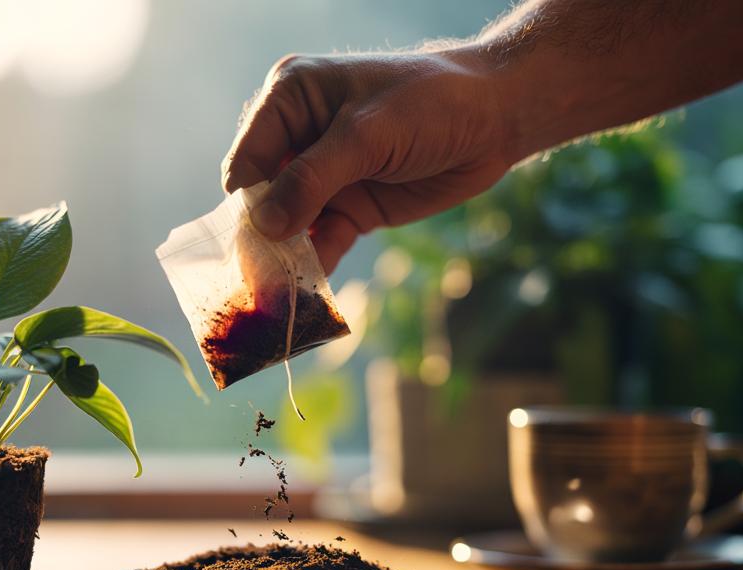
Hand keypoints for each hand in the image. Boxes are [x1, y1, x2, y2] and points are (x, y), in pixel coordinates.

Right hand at [221, 49, 515, 272]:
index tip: (250, 245)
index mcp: (291, 99)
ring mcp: (324, 176)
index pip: (250, 158)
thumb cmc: (430, 103)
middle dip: (262, 237)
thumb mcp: (366, 135)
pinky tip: (308, 296)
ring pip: (290, 225)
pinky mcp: (350, 207)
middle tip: (257, 283)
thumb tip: (263, 226)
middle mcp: (300, 136)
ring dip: (285, 258)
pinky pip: (321, 241)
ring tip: (277, 297)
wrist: (496, 120)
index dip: (247, 202)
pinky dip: (315, 266)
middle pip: (263, 197)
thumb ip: (312, 179)